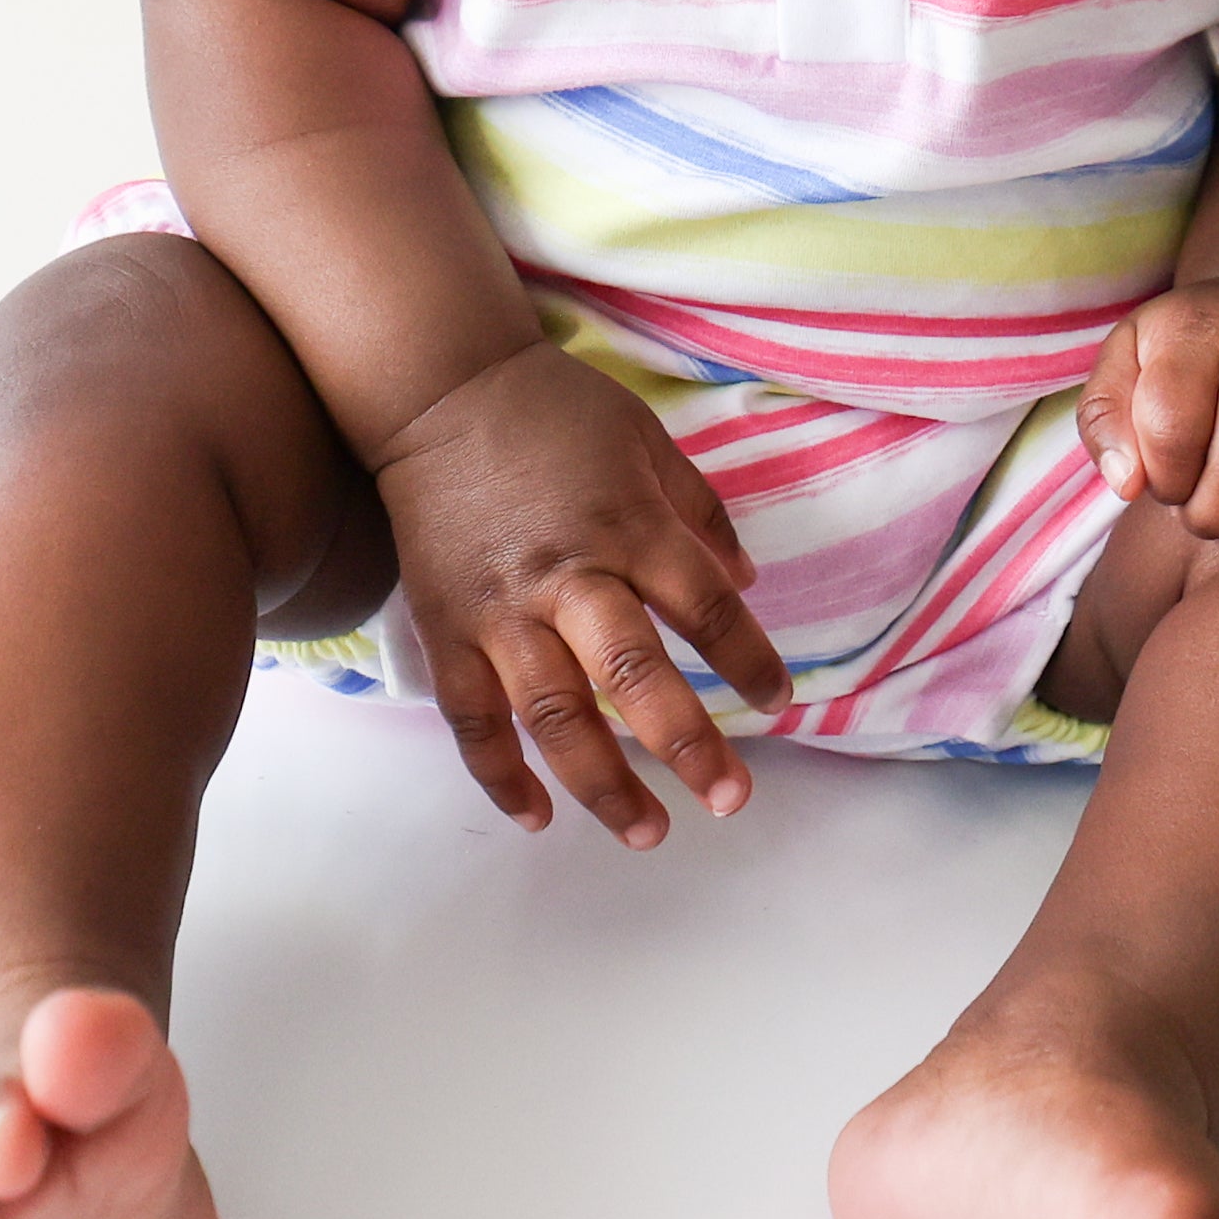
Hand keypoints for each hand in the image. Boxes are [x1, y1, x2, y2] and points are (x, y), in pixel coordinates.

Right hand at [372, 339, 793, 846]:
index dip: (749, 659)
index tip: (780, 700)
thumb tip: (747, 581)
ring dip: (603, 783)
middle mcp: (566, 575)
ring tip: (648, 832)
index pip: (704, 607)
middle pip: (633, 676)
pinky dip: (502, 775)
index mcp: (627, 525)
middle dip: (687, 745)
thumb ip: (700, 511)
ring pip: (553, 715)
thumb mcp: (645, 437)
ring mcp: (499, 609)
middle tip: (730, 799)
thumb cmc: (553, 410)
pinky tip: (539, 817)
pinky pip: (471, 718)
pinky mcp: (445, 627)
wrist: (439, 387)